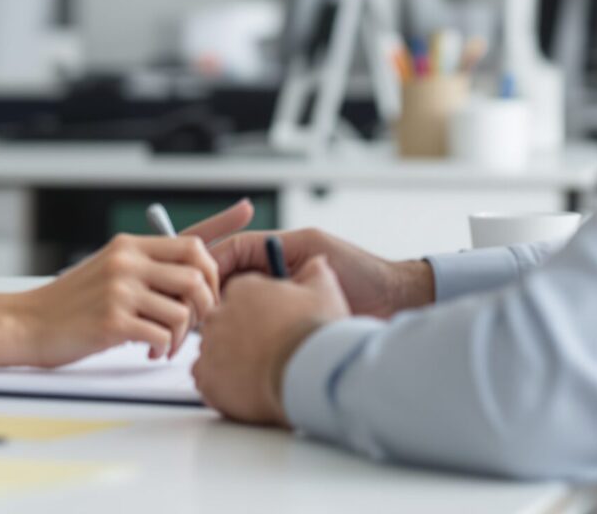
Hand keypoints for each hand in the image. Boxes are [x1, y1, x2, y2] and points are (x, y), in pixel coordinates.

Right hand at [0, 199, 255, 372]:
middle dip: (209, 302)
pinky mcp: (112, 321)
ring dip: (184, 335)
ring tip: (167, 345)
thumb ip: (147, 268)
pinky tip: (150, 352)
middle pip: (199, 272)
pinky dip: (164, 349)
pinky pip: (162, 335)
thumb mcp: (109, 272)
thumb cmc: (71, 304)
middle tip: (197, 322)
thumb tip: (187, 272)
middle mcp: (128, 261)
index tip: (248, 210)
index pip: (189, 234)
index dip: (223, 226)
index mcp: (130, 246)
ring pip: (184, 309)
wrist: (26, 324)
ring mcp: (120, 290)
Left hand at [192, 255, 350, 426]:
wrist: (310, 373)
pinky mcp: (208, 380)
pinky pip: (209, 380)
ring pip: (215, 352)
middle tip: (268, 350)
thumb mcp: (324, 290)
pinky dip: (225, 385)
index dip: (257, 312)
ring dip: (232, 360)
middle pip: (224, 323)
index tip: (273, 324)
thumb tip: (317, 261)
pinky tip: (248, 387)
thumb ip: (315, 272)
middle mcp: (219, 315)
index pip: (239, 296)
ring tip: (262, 372)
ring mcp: (210, 348)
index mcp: (242, 289)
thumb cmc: (316, 330)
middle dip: (242, 335)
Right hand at [210, 227, 431, 316]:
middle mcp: (273, 275)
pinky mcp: (286, 326)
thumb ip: (277, 253)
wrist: (395, 304)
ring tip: (218, 331)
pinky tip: (238, 346)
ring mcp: (279, 301)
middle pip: (227, 282)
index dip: (211, 268)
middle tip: (205, 314)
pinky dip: (244, 335)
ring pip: (238, 307)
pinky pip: (257, 329)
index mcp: (276, 251)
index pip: (230, 253)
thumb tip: (236, 265)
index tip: (201, 285)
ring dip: (227, 317)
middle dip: (213, 295)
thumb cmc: (362, 273)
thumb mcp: (314, 250)